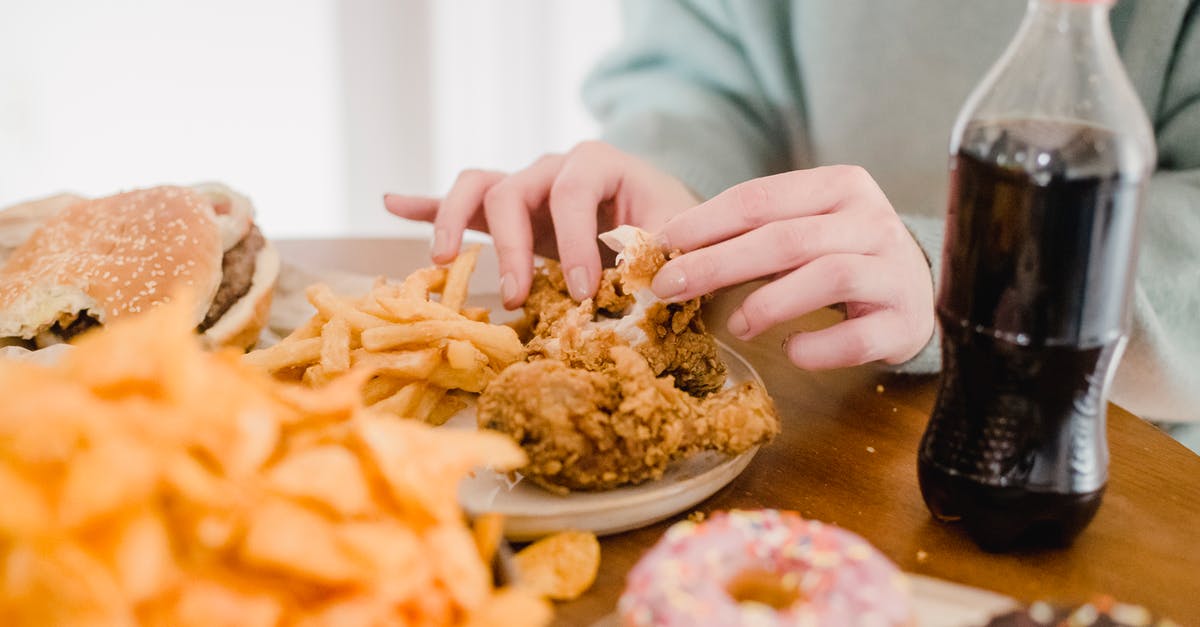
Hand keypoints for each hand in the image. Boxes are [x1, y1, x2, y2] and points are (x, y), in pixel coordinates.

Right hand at [384, 141, 698, 307]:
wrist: (665, 222)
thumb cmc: (672, 228)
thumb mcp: (677, 238)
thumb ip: (660, 254)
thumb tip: (645, 283)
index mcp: (598, 164)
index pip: (573, 192)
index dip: (574, 241)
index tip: (582, 292)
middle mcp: (554, 168)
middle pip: (512, 190)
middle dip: (511, 246)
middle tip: (519, 298)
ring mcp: (526, 187)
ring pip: (477, 186)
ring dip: (454, 220)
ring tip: (443, 260)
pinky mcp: (508, 211)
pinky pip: (460, 200)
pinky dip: (427, 202)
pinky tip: (393, 202)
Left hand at [651, 166, 934, 369]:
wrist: (916, 295)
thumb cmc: (841, 258)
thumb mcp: (802, 231)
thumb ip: (750, 234)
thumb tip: (668, 251)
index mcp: (840, 186)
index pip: (762, 197)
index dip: (706, 221)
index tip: (662, 245)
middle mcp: (872, 221)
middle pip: (786, 238)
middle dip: (719, 264)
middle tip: (669, 288)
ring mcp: (894, 270)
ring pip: (827, 277)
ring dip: (770, 303)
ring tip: (738, 325)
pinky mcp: (904, 320)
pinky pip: (857, 337)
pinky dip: (818, 347)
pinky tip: (791, 350)